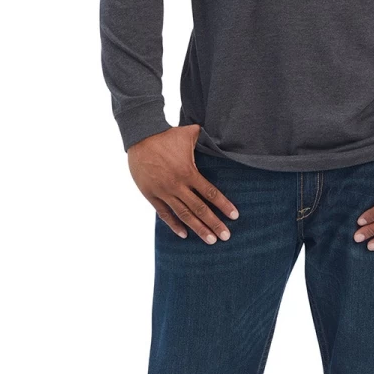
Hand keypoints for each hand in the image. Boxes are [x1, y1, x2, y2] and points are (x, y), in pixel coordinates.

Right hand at [127, 123, 238, 242]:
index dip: (223, 205)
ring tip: (210, 240)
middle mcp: (177, 185)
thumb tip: (218, 134)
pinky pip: (164, 213)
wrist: (139, 137)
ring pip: (183, 215)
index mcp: (188, 172)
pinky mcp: (151, 194)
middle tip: (225, 236)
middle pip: (199, 209)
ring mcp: (163, 192)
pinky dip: (174, 225)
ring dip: (198, 228)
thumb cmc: (165, 135)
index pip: (210, 193)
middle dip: (214, 224)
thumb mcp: (188, 134)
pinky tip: (184, 235)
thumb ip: (204, 137)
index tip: (234, 216)